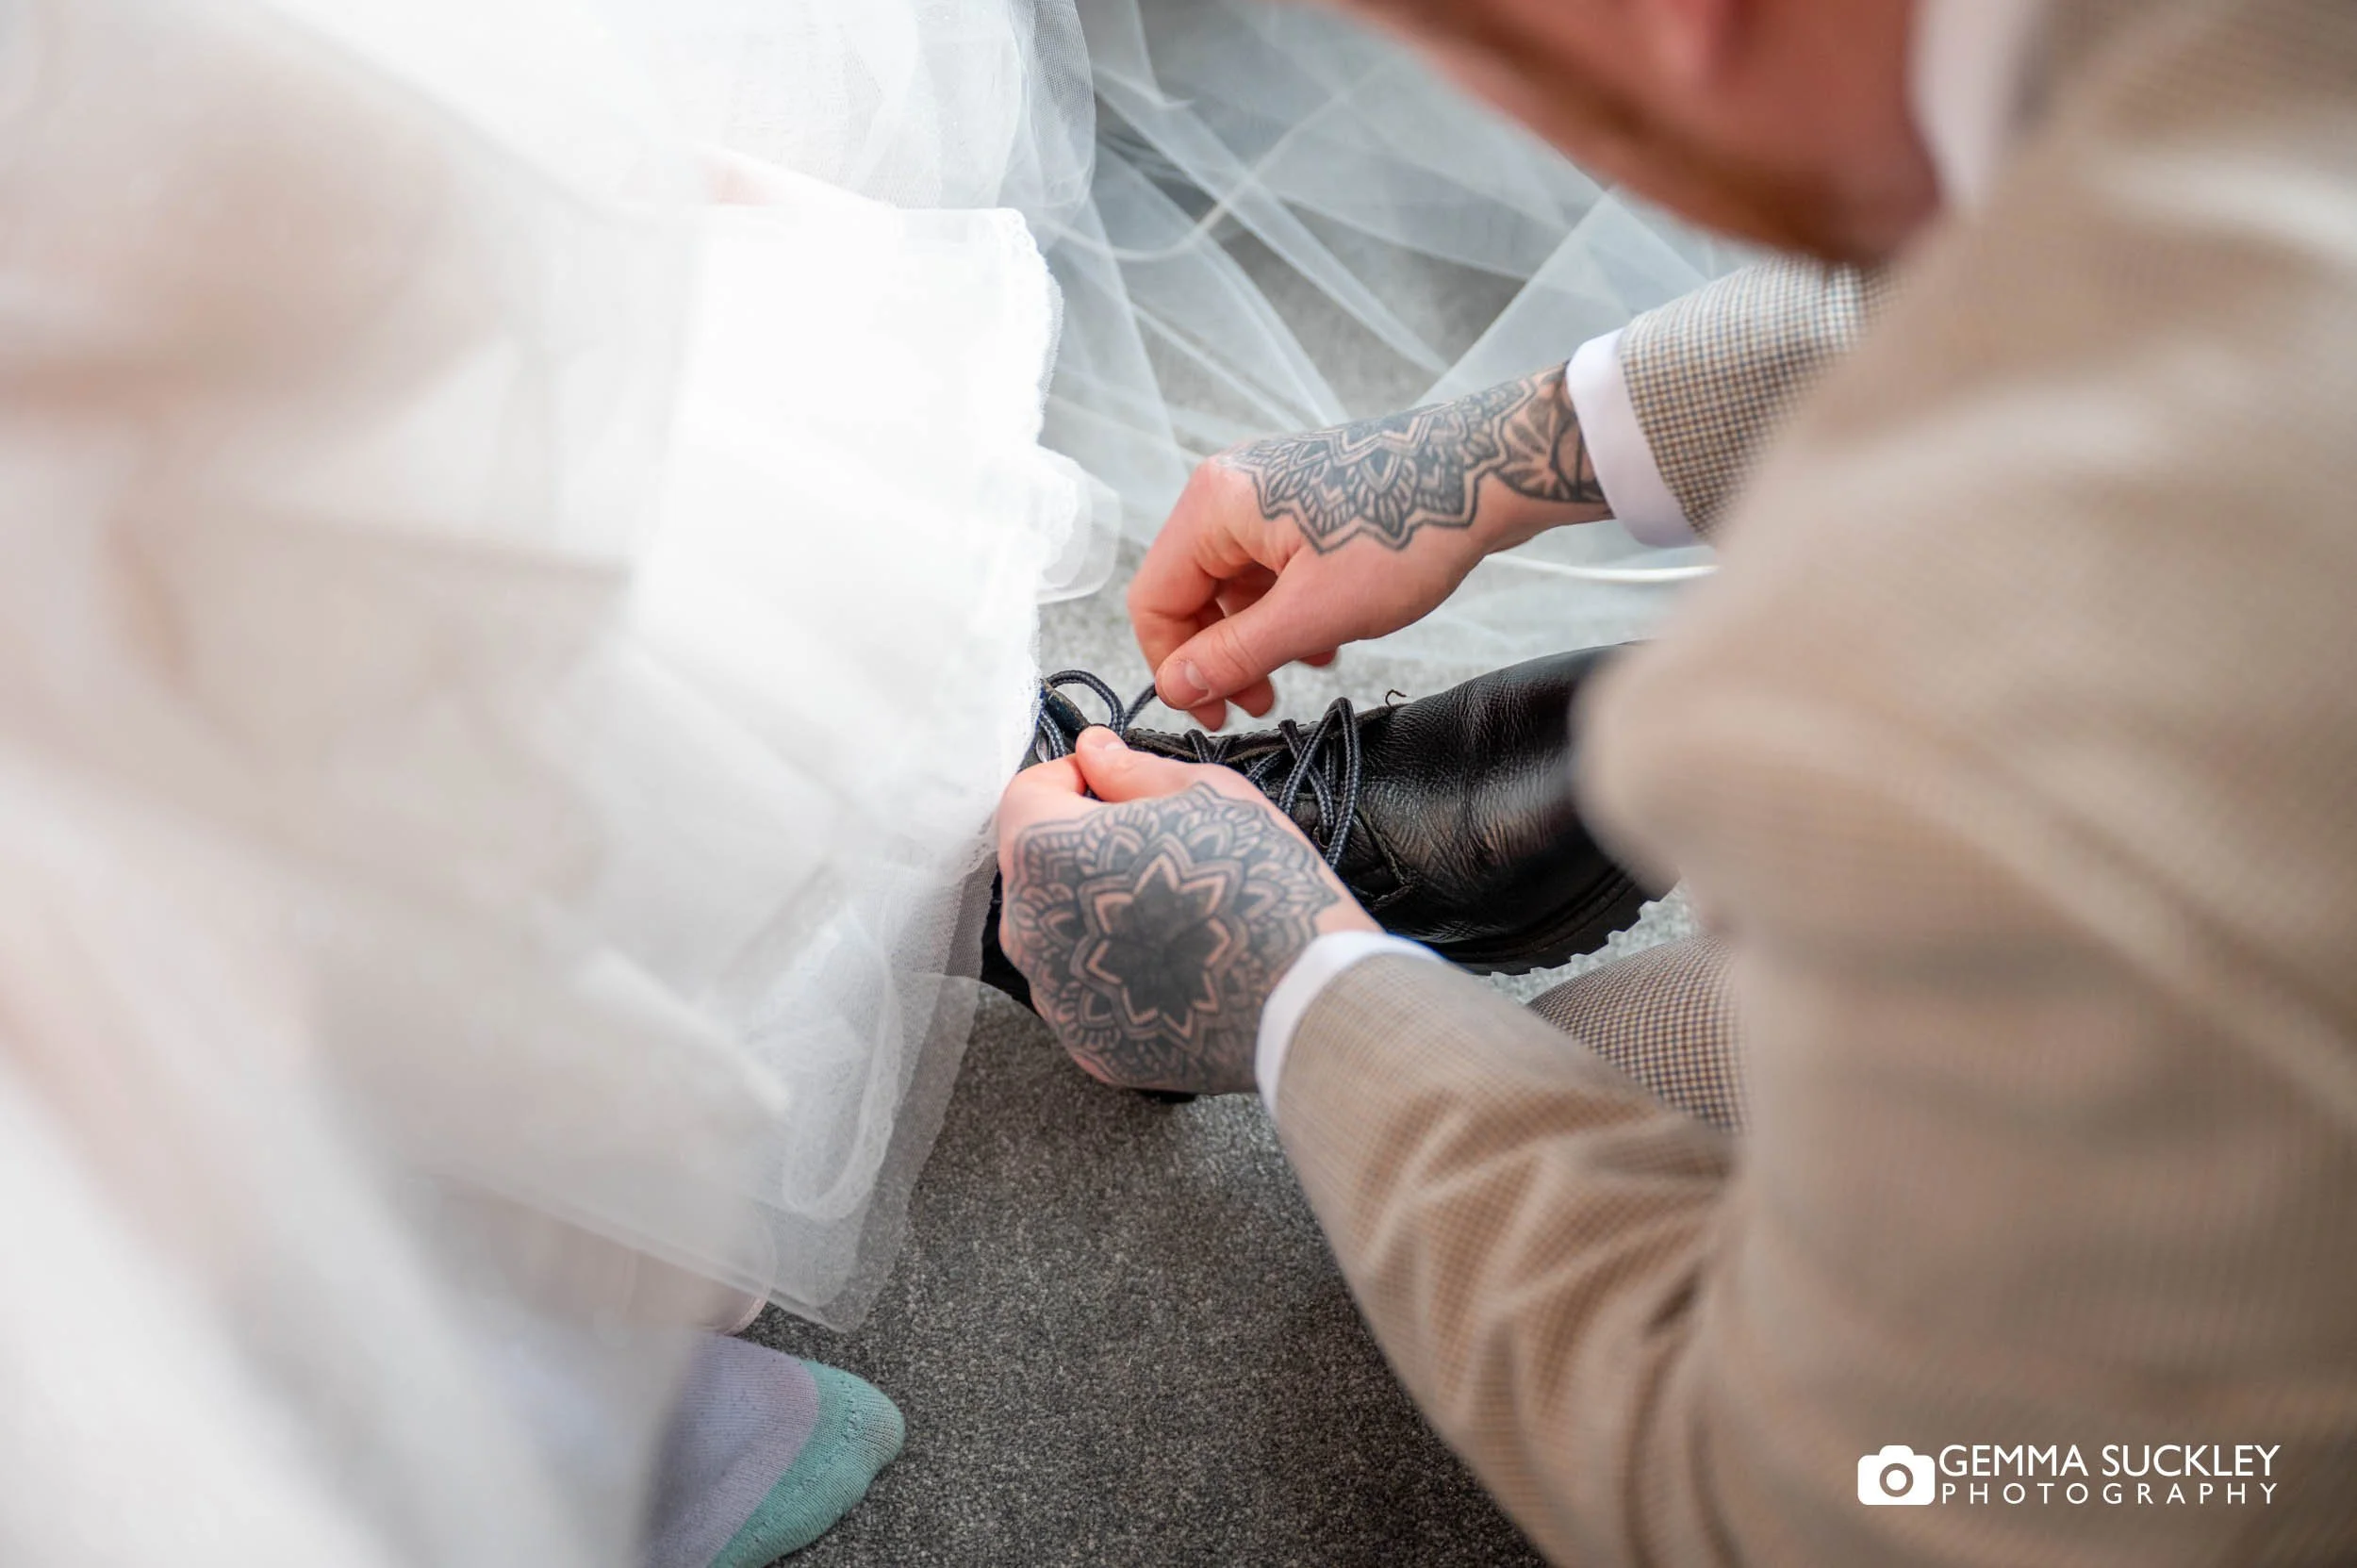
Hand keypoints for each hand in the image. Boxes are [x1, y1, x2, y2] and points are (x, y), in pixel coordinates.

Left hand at [996, 729, 1378, 1094]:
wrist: (1304, 997)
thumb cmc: (1259, 891)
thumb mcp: (1204, 795)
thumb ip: (1130, 771)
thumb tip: (1096, 752)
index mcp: (1047, 850)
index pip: (1027, 794)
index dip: (1070, 779)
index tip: (1106, 784)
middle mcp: (1031, 927)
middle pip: (1039, 869)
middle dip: (1085, 851)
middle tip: (1157, 851)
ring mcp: (1055, 994)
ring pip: (1061, 935)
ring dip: (1100, 915)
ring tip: (1174, 915)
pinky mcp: (1087, 1042)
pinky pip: (1089, 994)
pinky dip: (1120, 976)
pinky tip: (1174, 964)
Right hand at [1129, 366, 1611, 728]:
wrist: (1487, 473)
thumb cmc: (1406, 531)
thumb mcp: (1314, 614)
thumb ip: (1236, 653)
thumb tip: (1177, 686)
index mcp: (1215, 504)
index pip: (1153, 599)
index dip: (1173, 665)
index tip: (1209, 713)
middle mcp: (1229, 488)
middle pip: (1190, 590)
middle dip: (1220, 654)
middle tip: (1256, 704)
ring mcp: (1267, 490)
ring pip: (1233, 583)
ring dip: (1257, 636)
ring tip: (1301, 671)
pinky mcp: (1303, 498)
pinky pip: (1269, 566)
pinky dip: (1286, 608)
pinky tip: (1325, 638)